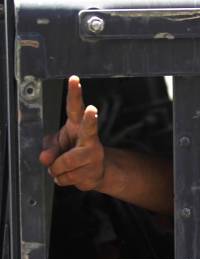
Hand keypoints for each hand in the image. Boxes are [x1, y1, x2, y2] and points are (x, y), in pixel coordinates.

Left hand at [39, 75, 104, 191]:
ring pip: (64, 164)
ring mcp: (93, 156)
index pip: (75, 107)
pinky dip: (62, 179)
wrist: (95, 173)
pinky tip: (71, 175)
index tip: (74, 79)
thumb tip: (45, 159)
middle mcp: (90, 139)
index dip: (74, 93)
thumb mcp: (57, 146)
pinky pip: (66, 178)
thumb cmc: (74, 153)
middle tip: (92, 109)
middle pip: (89, 129)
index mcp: (78, 126)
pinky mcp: (94, 173)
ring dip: (57, 170)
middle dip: (90, 119)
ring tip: (62, 169)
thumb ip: (49, 150)